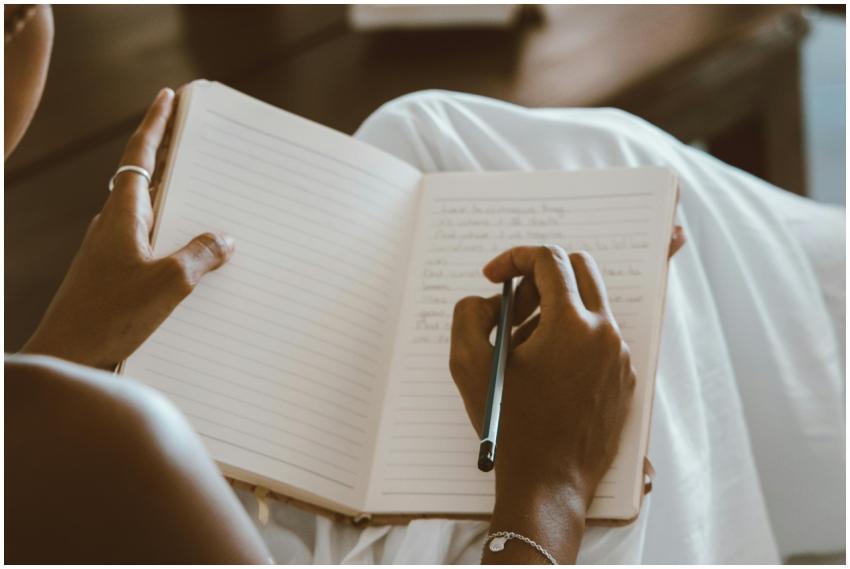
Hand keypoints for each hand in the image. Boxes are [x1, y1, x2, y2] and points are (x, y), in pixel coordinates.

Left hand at [22, 88, 234, 369]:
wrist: (66, 355)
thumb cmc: (110, 316)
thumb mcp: (169, 282)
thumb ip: (200, 255)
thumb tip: (223, 239)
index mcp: (123, 214)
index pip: (141, 154)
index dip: (156, 123)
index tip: (168, 96)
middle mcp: (113, 225)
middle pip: (146, 178)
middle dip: (171, 157)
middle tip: (196, 141)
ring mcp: (110, 250)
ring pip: (149, 213)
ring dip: (174, 202)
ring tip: (207, 200)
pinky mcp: (113, 274)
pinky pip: (149, 244)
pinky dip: (171, 239)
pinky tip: (192, 259)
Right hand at [451, 246, 634, 509]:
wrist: (549, 484)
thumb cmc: (509, 426)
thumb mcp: (469, 364)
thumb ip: (469, 313)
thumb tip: (489, 299)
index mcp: (572, 323)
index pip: (548, 259)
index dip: (513, 258)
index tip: (493, 276)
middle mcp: (605, 333)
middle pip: (578, 269)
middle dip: (540, 276)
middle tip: (513, 305)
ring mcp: (619, 356)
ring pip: (589, 304)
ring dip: (554, 308)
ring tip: (522, 346)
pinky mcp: (624, 378)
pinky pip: (598, 337)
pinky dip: (570, 336)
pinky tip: (544, 370)